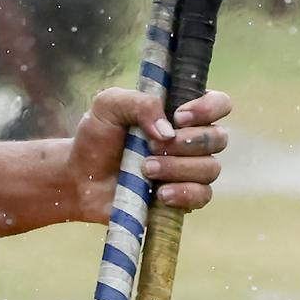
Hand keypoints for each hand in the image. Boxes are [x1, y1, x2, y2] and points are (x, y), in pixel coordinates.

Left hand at [69, 87, 232, 217]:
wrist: (80, 178)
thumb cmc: (97, 138)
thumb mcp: (108, 106)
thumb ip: (139, 102)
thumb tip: (168, 129)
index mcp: (181, 113)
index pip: (219, 103)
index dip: (207, 109)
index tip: (178, 117)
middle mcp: (192, 140)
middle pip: (218, 138)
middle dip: (186, 142)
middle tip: (150, 146)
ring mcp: (190, 170)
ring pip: (211, 168)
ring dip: (177, 167)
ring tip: (145, 169)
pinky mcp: (184, 198)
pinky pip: (203, 196)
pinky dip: (183, 193)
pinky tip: (159, 193)